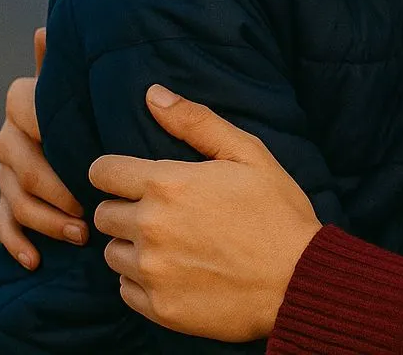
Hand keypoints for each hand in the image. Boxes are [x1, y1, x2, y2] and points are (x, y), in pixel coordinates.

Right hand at [0, 27, 86, 268]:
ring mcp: (6, 171)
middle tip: (86, 207)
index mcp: (27, 101)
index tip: (82, 155)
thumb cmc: (100, 112)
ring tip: (79, 234)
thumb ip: (67, 67)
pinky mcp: (7, 202)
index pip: (25, 108)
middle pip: (16, 160)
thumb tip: (43, 28)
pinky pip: (3, 223)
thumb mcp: (89, 90)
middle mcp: (11, 134)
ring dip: (43, 218)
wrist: (100, 149)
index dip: (49, 131)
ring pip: (13, 195)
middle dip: (51, 186)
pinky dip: (17, 242)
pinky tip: (35, 259)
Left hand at [90, 85, 321, 340]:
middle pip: (103, 214)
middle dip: (126, 209)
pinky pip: (126, 289)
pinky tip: (174, 273)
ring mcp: (152, 271)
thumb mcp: (248, 154)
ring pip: (112, 253)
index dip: (114, 172)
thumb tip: (153, 95)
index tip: (132, 179)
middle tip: (162, 214)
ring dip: (132, 247)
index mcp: (167, 185)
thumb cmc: (278, 212)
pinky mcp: (159, 307)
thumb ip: (196, 122)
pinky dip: (142, 281)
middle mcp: (150, 227)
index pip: (102, 172)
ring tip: (170, 245)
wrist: (300, 280)